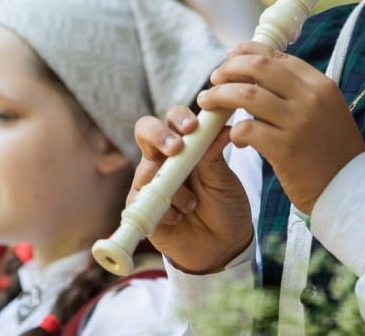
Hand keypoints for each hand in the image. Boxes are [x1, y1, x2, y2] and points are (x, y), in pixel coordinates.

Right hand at [130, 107, 253, 274]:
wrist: (221, 247)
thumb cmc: (224, 207)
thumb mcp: (223, 180)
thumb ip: (216, 155)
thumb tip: (222, 128)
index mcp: (184, 146)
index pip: (173, 119)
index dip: (178, 118)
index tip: (192, 128)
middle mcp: (162, 158)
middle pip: (146, 130)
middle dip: (158, 135)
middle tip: (176, 148)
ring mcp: (149, 181)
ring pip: (148, 170)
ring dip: (174, 189)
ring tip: (193, 204)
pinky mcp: (140, 207)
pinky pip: (144, 201)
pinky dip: (166, 211)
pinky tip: (180, 218)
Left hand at [199, 42, 364, 214]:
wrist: (350, 190)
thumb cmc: (331, 151)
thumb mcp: (324, 110)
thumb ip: (296, 91)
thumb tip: (255, 74)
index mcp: (320, 85)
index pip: (276, 56)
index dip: (247, 52)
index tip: (229, 57)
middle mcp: (311, 98)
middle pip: (259, 67)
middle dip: (229, 68)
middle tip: (214, 77)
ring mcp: (299, 122)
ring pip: (246, 95)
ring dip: (220, 95)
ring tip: (207, 101)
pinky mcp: (285, 148)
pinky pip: (246, 128)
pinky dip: (233, 131)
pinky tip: (235, 138)